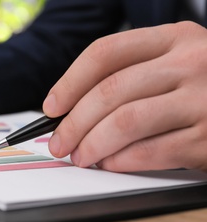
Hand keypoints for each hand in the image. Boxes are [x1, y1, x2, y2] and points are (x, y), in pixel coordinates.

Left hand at [43, 21, 206, 171]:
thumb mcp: (176, 62)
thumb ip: (133, 75)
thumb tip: (73, 107)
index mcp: (174, 38)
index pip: (106, 53)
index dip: (69, 81)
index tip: (52, 106)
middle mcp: (190, 62)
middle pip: (110, 90)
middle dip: (74, 122)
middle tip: (58, 142)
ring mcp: (204, 99)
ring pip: (126, 122)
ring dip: (93, 144)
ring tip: (79, 156)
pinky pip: (152, 151)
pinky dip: (121, 160)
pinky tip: (109, 163)